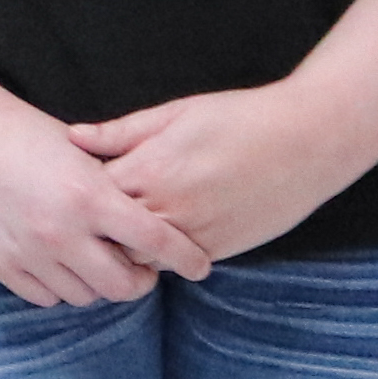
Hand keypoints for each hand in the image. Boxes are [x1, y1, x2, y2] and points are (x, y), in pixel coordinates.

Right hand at [0, 90, 211, 307]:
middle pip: (123, 285)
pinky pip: (46, 297)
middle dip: (140, 280)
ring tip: (95, 262)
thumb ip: (116, 187)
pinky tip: (60, 263)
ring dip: (97, 283)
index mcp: (91, 196)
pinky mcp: (1, 264)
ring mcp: (30, 253)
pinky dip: (60, 286)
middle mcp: (63, 232)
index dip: (186, 258)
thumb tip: (154, 220)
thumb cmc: (24, 134)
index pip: (157, 241)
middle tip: (141, 269)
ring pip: (85, 296)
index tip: (200, 266)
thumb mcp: (81, 152)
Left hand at [68, 79, 375, 264]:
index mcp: (150, 168)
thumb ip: (121, 132)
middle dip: (94, 229)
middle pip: (107, 235)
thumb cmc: (240, 118)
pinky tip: (157, 241)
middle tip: (82, 221)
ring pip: (138, 259)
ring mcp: (193, 234)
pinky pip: (173, 266)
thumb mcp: (176, 113)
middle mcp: (167, 207)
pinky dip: (160, 257)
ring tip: (117, 233)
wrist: (308, 141)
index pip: (90, 195)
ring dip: (126, 248)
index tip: (69, 189)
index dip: (76, 193)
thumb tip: (71, 137)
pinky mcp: (216, 250)